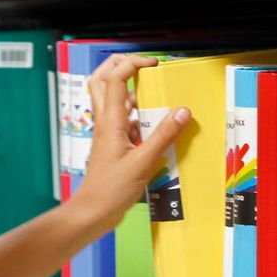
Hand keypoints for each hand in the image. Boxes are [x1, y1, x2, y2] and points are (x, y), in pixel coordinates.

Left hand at [70, 53, 191, 235]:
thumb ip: (163, 136)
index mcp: (110, 121)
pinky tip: (155, 124)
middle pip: (101, 81)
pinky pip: (122, 121)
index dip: (132, 64)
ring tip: (155, 94)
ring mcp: (107, 134)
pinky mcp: (112, 146)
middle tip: (144, 67)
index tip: (154, 65)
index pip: (115, 79)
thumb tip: (183, 111)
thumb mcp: (143, 162)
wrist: (93, 212)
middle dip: (120, 67)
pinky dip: (136, 115)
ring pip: (112, 101)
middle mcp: (105, 123)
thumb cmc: (112, 190)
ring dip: (130, 91)